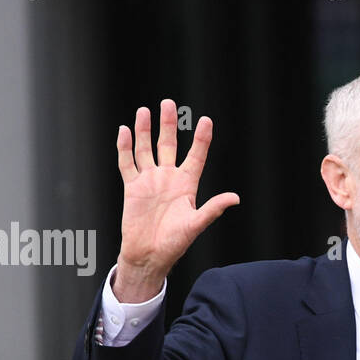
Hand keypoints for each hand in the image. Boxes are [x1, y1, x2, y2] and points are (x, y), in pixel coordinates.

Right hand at [113, 99, 239, 301]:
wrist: (149, 255)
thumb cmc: (174, 243)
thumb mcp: (196, 225)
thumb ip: (212, 209)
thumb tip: (235, 198)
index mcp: (186, 185)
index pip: (196, 156)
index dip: (202, 139)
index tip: (206, 120)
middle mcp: (168, 178)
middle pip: (168, 145)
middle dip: (168, 124)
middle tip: (168, 103)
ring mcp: (149, 181)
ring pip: (146, 149)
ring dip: (144, 131)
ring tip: (144, 111)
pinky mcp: (132, 187)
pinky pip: (127, 163)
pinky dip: (125, 148)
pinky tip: (125, 131)